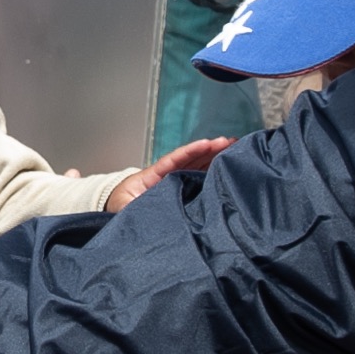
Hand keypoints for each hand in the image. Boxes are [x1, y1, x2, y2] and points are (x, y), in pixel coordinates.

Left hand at [107, 137, 230, 211]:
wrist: (120, 212)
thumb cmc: (122, 208)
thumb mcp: (125, 207)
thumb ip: (134, 206)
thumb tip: (146, 210)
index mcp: (153, 176)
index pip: (174, 159)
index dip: (190, 151)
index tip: (206, 143)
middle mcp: (168, 175)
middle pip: (191, 158)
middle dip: (210, 149)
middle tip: (230, 141)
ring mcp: (177, 180)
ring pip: (198, 164)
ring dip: (215, 156)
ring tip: (234, 147)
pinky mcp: (183, 189)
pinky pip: (199, 176)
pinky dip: (212, 169)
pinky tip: (227, 163)